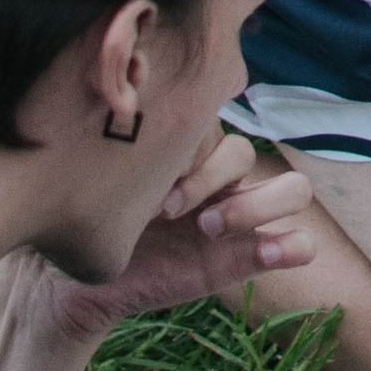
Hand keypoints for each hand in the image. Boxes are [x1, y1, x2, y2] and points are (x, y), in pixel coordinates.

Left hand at [0, 134, 318, 370]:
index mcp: (188, 149)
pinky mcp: (243, 259)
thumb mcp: (97, 176)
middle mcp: (218, 179)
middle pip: (252, 155)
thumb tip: (114, 89)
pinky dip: (292, 245)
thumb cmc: (83, 219)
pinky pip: (297, 243)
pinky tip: (268, 253)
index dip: (186, 150)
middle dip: (213, 178)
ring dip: (257, 207)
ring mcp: (237, 217)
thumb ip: (114, 143)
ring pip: (293, 190)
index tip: (145, 182)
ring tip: (208, 231)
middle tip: (169, 210)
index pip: (216, 130)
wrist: (73, 282)